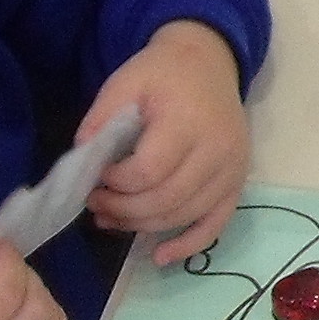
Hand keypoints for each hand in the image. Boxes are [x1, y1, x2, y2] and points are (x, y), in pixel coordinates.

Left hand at [84, 21, 249, 264]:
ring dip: (143, 226)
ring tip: (111, 220)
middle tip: (95, 203)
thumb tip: (81, 161)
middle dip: (123, 209)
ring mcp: (232, 170)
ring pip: (185, 215)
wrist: (208, 63)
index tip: (97, 175)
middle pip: (166, 199)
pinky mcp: (237, 183)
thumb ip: (101, 119)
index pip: (149, 171)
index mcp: (189, 122)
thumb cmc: (162, 73)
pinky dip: (188, 245)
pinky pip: (215, 225)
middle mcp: (218, 150)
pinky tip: (160, 257)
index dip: (116, 183)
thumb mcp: (125, 81)